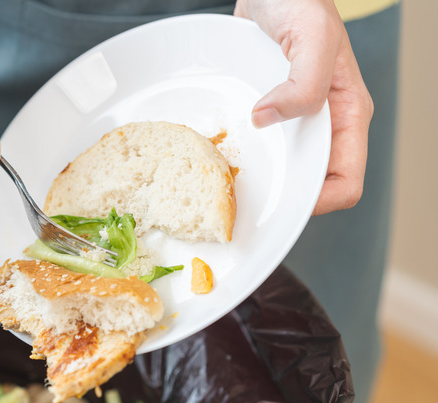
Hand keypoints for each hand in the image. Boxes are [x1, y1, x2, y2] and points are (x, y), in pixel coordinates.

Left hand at [235, 0, 373, 214]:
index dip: (319, 202)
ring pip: (282, 166)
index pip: (346, 181)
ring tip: (228, 178)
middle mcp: (322, 122)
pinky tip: (219, 151)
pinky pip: (259, 143)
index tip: (283, 201)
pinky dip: (243, 151)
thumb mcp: (312, 36)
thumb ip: (304, 83)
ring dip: (260, 176)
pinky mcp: (267, 109)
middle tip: (246, 196)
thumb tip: (269, 119)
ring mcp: (293, 118)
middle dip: (283, 195)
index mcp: (346, 114)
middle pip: (310, 183)